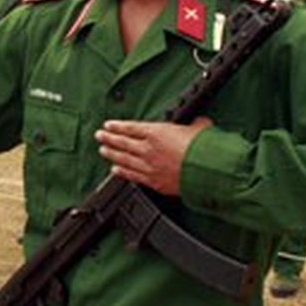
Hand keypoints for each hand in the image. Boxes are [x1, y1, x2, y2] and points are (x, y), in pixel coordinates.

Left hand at [95, 116, 211, 195]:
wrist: (206, 172)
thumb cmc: (202, 149)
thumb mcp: (200, 129)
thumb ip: (195, 125)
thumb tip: (201, 123)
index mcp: (157, 132)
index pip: (131, 128)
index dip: (118, 126)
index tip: (109, 125)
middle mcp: (148, 148)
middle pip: (123, 143)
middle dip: (109, 138)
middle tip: (99, 136)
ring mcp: (149, 166)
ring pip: (124, 159)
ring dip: (112, 154)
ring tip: (102, 150)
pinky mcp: (153, 182)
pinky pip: (133, 176)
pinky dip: (122, 172)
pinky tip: (115, 170)